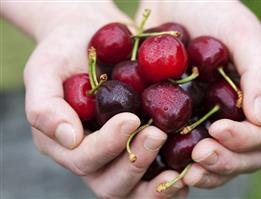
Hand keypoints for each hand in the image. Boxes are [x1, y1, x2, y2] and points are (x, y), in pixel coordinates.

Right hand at [17, 2, 184, 197]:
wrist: (88, 39)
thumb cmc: (63, 54)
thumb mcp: (43, 72)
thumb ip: (45, 106)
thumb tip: (69, 138)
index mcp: (66, 145)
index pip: (85, 159)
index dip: (108, 145)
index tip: (131, 119)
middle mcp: (93, 157)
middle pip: (111, 184)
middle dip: (135, 163)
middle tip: (157, 135)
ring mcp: (118, 155)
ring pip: (134, 189)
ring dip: (157, 185)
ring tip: (182, 167)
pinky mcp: (140, 146)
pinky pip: (155, 175)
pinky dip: (172, 179)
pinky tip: (190, 167)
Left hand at [137, 1, 260, 187]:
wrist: (172, 3)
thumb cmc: (210, 9)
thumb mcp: (240, 31)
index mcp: (257, 97)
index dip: (243, 140)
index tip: (218, 131)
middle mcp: (236, 115)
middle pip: (241, 156)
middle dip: (223, 162)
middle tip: (199, 157)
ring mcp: (208, 120)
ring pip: (214, 160)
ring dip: (203, 171)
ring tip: (184, 171)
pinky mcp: (181, 119)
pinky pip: (182, 149)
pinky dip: (177, 161)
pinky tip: (164, 163)